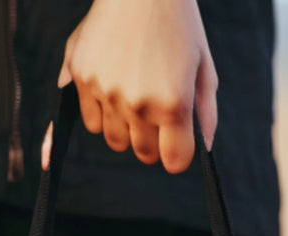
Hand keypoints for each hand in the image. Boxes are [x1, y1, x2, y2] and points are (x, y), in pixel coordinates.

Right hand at [42, 0, 217, 174]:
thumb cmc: (179, 23)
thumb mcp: (204, 66)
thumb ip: (205, 112)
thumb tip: (205, 150)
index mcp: (173, 103)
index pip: (174, 161)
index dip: (177, 153)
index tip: (177, 140)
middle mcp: (138, 104)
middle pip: (144, 153)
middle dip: (153, 141)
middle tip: (156, 112)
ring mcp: (106, 91)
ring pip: (115, 140)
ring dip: (126, 128)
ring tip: (134, 96)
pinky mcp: (82, 77)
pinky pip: (91, 120)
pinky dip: (101, 113)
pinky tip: (113, 87)